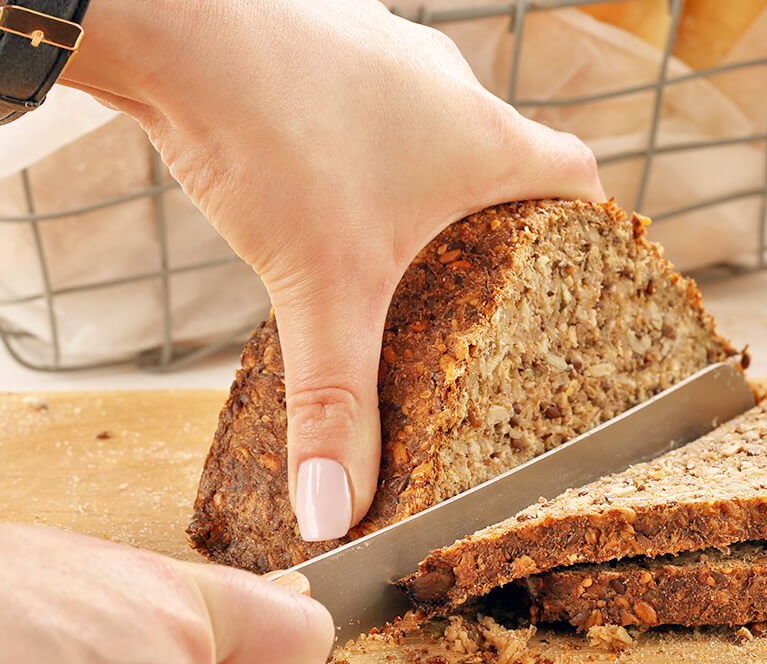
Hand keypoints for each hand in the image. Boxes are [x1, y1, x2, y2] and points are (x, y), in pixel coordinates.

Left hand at [52, 0, 605, 541]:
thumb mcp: (322, 290)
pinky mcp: (323, 40)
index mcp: (483, 142)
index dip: (590, 226)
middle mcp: (448, 86)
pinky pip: (366, 96)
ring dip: (422, 175)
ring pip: (431, 121)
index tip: (580, 268)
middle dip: (495, 219)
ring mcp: (386, 53)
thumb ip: (334, 406)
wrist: (176, 20)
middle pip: (504, 153)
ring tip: (387, 242)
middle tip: (469, 283)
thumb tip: (334, 512)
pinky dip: (358, 140)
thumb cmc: (275, 130)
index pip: (577, 177)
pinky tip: (312, 179)